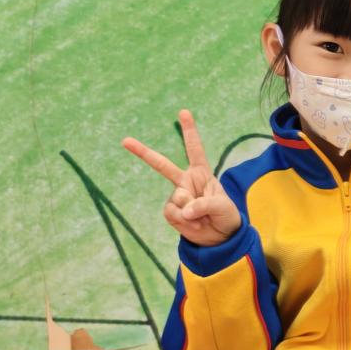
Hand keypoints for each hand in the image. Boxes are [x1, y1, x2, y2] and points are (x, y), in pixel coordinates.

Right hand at [122, 110, 240, 246]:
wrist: (220, 237)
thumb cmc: (225, 216)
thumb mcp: (222, 207)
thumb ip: (204, 204)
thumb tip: (185, 209)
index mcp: (201, 173)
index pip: (195, 149)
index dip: (189, 131)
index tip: (184, 112)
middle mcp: (186, 182)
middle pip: (162, 165)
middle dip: (143, 152)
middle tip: (125, 140)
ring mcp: (177, 196)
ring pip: (178, 199)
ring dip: (192, 212)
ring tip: (203, 218)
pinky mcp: (172, 212)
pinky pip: (173, 213)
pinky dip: (185, 221)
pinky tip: (195, 225)